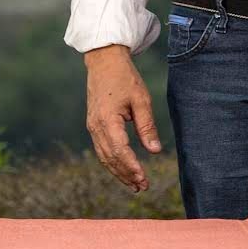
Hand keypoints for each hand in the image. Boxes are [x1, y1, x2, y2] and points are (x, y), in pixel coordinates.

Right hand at [84, 44, 161, 191]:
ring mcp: (92, 126)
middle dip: (126, 175)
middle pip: (110, 158)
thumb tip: (155, 151)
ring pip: (104, 157)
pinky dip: (112, 162)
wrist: (104, 61)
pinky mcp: (93, 125)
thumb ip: (146, 126)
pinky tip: (123, 168)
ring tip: (134, 184)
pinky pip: (102, 149)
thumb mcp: (141, 100)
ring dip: (119, 172)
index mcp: (107, 120)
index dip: (132, 167)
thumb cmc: (124, 78)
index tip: (144, 179)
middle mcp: (96, 126)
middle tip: (143, 187)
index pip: (120, 151)